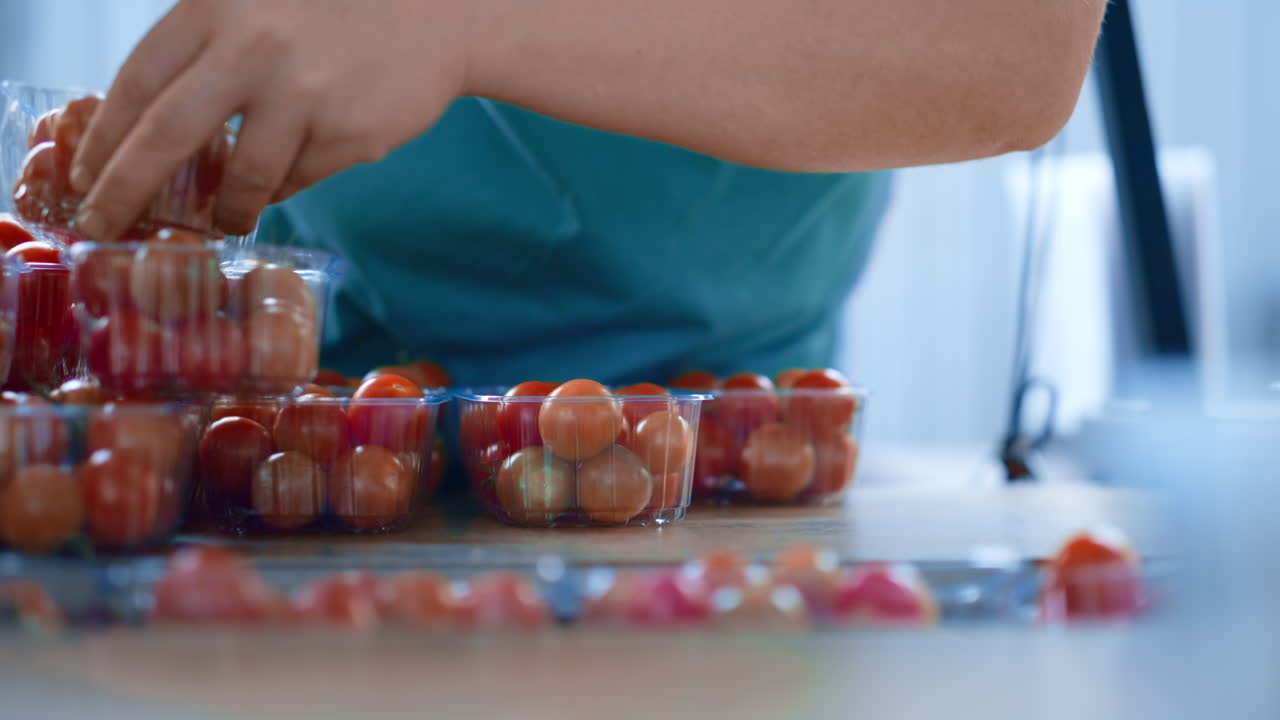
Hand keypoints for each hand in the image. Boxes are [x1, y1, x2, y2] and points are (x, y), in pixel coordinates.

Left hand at [71, 0, 471, 240]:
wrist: (439, 14)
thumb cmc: (334, 12)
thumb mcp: (257, 7)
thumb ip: (206, 51)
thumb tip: (145, 134)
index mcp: (218, 7)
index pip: (137, 80)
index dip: (103, 136)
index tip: (84, 177)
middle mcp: (254, 47)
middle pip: (167, 136)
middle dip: (125, 191)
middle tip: (102, 227)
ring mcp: (303, 94)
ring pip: (241, 176)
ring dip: (225, 208)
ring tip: (223, 221)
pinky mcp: (348, 134)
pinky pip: (295, 180)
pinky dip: (280, 188)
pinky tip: (286, 178)